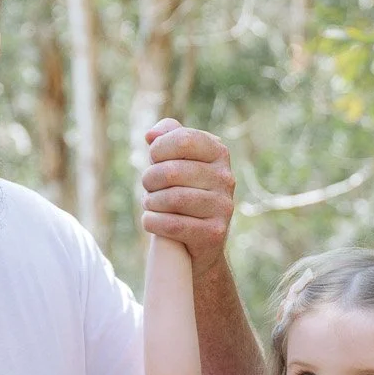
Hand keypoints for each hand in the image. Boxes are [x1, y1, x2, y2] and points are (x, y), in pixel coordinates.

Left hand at [140, 120, 234, 272]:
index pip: (183, 139)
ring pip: (172, 199)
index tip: (153, 160)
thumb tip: (151, 135)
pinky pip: (173, 225)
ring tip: (149, 203)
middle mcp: (226, 178)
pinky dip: (152, 221)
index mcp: (219, 153)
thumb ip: (168, 136)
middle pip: (172, 171)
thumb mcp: (179, 159)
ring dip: (150, 201)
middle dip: (150, 178)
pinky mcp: (214, 233)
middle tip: (148, 186)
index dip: (159, 149)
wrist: (202, 239)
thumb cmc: (184, 190)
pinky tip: (150, 220)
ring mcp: (223, 207)